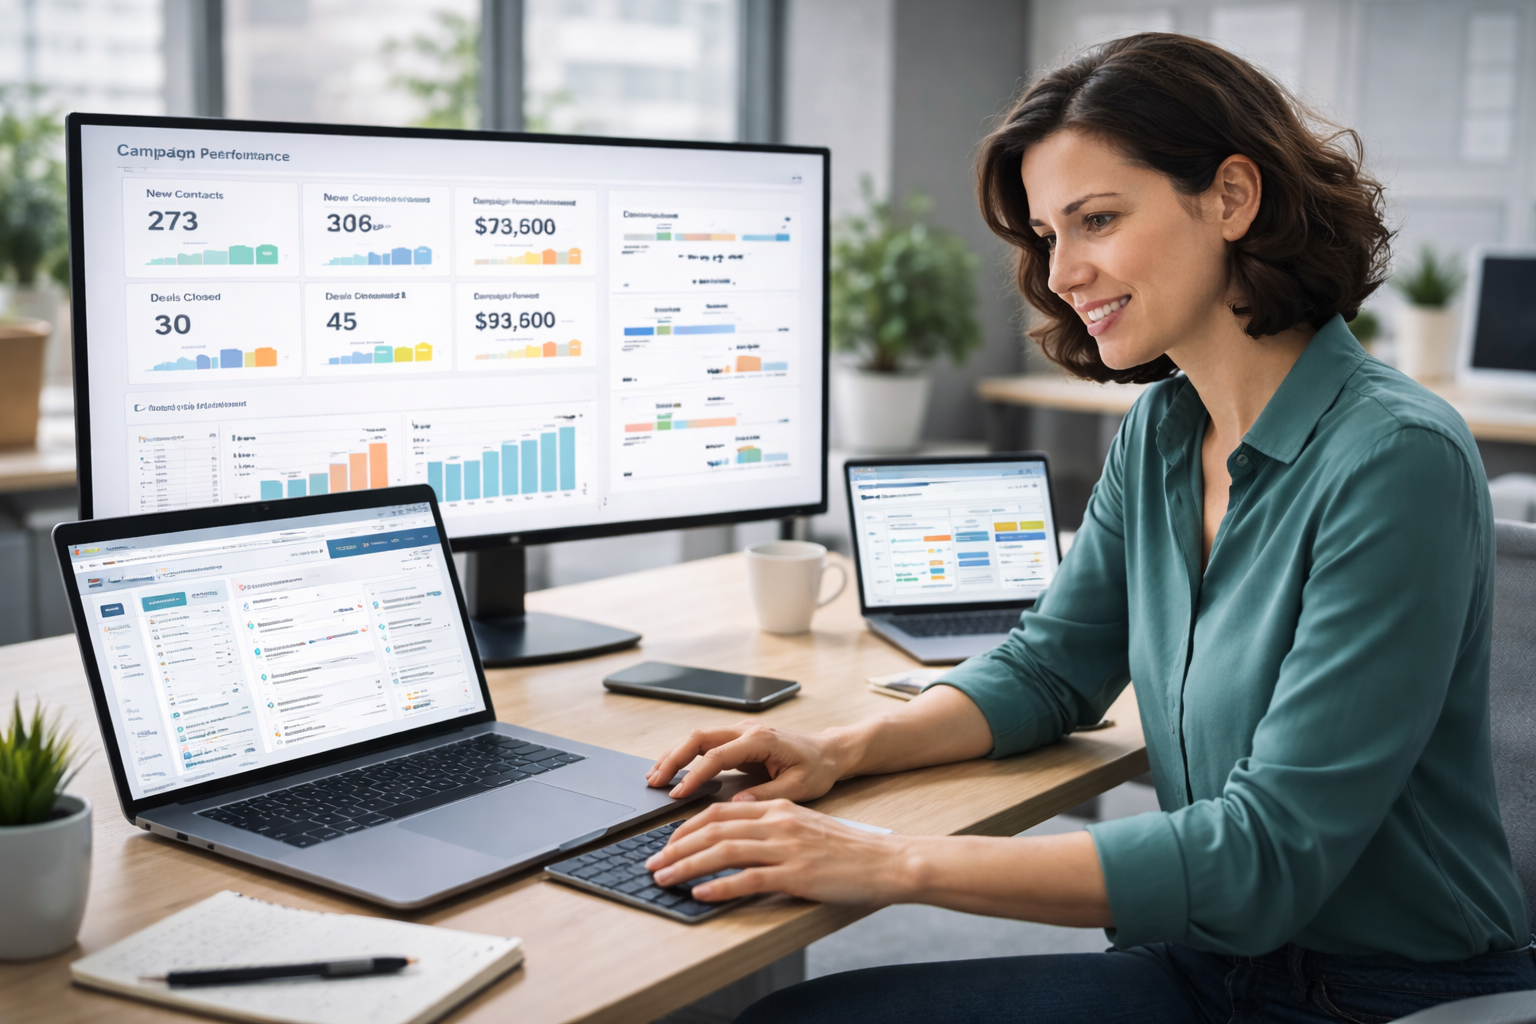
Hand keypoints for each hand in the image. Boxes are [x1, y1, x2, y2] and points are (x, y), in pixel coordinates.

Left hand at [644, 800, 907, 903]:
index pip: (720, 812)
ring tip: (665, 878)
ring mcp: (787, 848)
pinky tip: (701, 893)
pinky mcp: (797, 874)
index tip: (667, 844)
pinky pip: (749, 879)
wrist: (886, 861)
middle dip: (676, 847)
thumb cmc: (847, 850)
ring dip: (687, 865)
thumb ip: (771, 831)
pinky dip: (720, 885)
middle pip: (713, 828)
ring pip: (724, 850)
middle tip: (652, 864)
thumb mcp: (805, 828)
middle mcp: (778, 822)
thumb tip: (734, 845)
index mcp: (778, 809)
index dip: (687, 828)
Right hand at [645, 723, 848, 802]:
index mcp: (760, 740)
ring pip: (698, 738)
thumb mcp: (799, 787)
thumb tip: (735, 805)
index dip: (694, 776)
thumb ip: (767, 796)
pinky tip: (673, 771)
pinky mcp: (739, 740)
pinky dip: (686, 756)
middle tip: (654, 782)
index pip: (716, 755)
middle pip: (698, 738)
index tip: (678, 795)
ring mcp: (741, 733)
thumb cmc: (818, 768)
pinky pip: (706, 744)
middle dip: (673, 758)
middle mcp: (747, 731)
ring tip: (654, 777)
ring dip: (674, 755)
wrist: (830, 751)